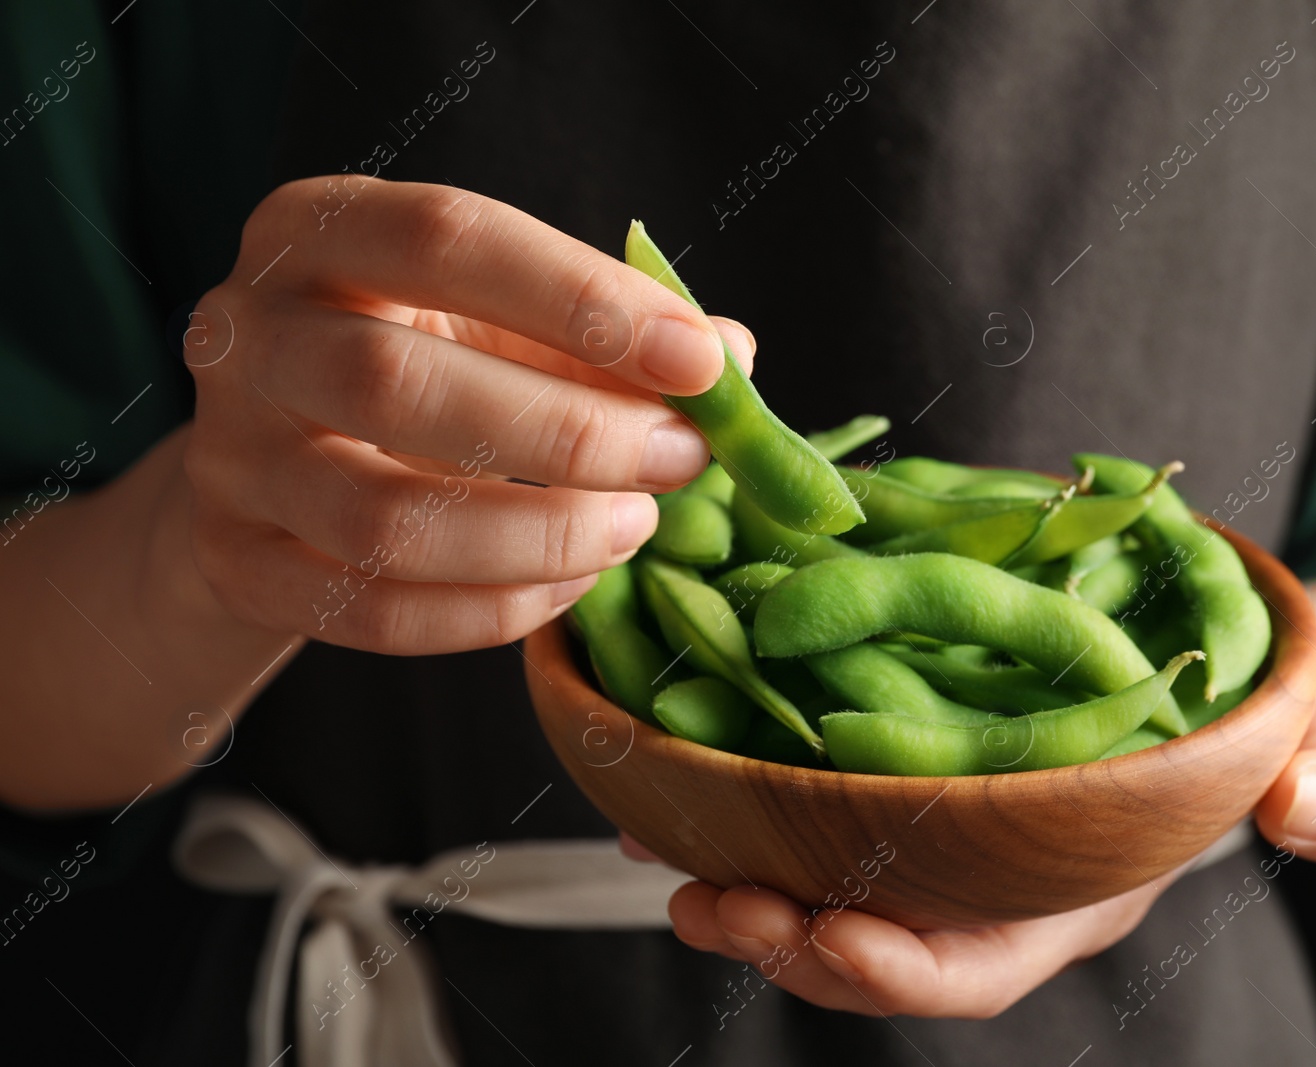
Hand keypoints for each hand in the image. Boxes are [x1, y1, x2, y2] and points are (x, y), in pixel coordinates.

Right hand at [184, 176, 753, 652]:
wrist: (270, 461)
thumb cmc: (413, 361)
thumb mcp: (496, 319)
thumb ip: (602, 336)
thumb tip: (734, 361)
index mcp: (314, 232)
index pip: (448, 238)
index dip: (584, 300)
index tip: (700, 362)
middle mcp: (247, 334)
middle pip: (396, 381)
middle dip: (570, 432)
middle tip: (680, 460)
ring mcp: (228, 458)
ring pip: (384, 518)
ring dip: (540, 533)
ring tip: (634, 527)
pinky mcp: (238, 564)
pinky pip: (374, 612)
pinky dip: (495, 609)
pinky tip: (571, 583)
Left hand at [634, 580, 1315, 1017]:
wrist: (1189, 663)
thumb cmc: (1245, 722)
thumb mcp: (1300, 746)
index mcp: (1061, 893)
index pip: (973, 966)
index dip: (902, 970)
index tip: (830, 939)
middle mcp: (976, 873)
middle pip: (865, 936)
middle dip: (784, 936)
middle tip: (706, 899)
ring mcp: (921, 823)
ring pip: (809, 870)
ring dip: (729, 863)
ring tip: (655, 833)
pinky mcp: (880, 758)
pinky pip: (789, 790)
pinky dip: (723, 788)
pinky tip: (661, 757)